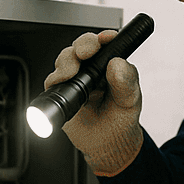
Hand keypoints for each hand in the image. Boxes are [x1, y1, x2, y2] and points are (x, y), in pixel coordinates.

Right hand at [44, 29, 143, 175]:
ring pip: (65, 59)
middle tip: (85, 53)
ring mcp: (74, 79)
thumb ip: (126, 82)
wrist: (107, 145)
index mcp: (110, 65)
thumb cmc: (121, 119)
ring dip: (67, 61)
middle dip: (82, 45)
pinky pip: (52, 81)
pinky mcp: (61, 92)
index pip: (105, 44)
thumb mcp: (130, 100)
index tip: (105, 39)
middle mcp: (91, 68)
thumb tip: (117, 63)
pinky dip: (55, 79)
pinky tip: (62, 84)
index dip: (103, 37)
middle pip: (81, 46)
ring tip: (72, 72)